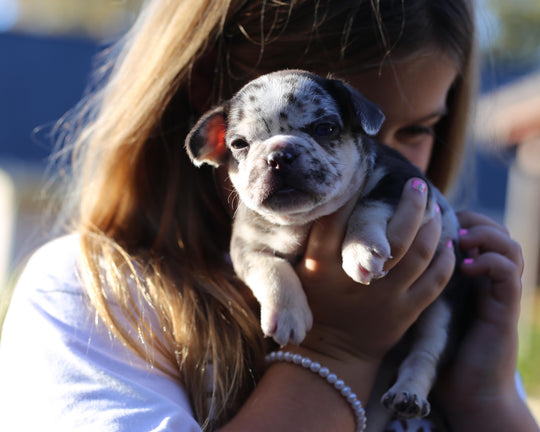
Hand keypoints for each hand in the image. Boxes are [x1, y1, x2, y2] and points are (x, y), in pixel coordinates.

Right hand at [295, 178, 455, 362]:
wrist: (332, 355)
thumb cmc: (316, 306)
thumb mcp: (301, 274)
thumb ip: (314, 241)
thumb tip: (331, 199)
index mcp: (325, 267)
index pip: (342, 219)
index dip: (359, 192)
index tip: (371, 172)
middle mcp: (359, 278)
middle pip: (396, 232)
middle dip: (412, 203)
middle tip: (418, 185)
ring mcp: (386, 297)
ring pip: (421, 253)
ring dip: (432, 226)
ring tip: (435, 209)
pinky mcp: (406, 313)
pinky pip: (436, 281)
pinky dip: (445, 258)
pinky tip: (446, 243)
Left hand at [434, 211, 537, 429]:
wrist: (467, 393)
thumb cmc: (440, 352)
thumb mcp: (425, 308)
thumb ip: (417, 284)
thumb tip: (384, 261)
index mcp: (472, 278)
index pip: (480, 234)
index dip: (464, 219)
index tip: (438, 219)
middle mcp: (489, 282)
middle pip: (499, 234)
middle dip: (478, 220)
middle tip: (454, 224)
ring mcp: (500, 294)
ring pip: (510, 248)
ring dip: (487, 236)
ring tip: (462, 241)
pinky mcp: (505, 310)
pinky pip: (509, 274)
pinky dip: (491, 261)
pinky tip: (468, 266)